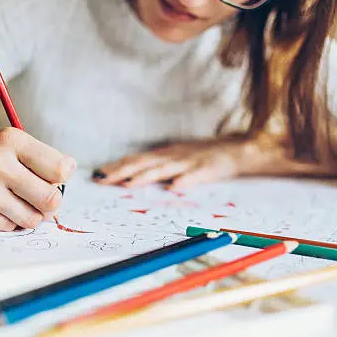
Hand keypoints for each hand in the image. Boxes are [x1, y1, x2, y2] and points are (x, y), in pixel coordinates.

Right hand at [0, 127, 75, 230]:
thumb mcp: (15, 148)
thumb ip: (45, 165)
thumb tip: (62, 195)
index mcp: (11, 140)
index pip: (60, 169)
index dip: (61, 179)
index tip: (51, 177)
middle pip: (50, 199)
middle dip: (49, 203)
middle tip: (38, 197)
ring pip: (31, 219)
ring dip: (29, 215)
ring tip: (15, 202)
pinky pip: (8, 228)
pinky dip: (8, 222)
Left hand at [93, 137, 265, 189]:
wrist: (238, 149)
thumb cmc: (203, 156)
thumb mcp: (176, 158)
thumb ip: (156, 167)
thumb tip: (129, 177)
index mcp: (165, 155)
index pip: (136, 161)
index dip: (117, 167)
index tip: (98, 175)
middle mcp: (173, 156)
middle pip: (144, 164)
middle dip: (122, 171)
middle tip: (102, 180)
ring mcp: (190, 162)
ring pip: (164, 170)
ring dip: (145, 176)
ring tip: (128, 184)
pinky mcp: (208, 169)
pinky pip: (196, 176)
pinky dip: (185, 181)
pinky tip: (174, 187)